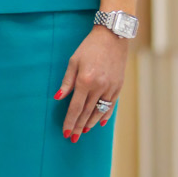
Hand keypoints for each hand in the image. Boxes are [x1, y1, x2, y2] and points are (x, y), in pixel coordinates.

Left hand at [56, 24, 128, 139]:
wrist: (112, 38)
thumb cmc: (89, 48)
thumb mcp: (73, 61)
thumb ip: (67, 81)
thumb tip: (59, 98)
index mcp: (85, 81)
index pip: (75, 107)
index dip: (70, 121)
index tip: (65, 132)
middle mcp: (99, 87)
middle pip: (87, 112)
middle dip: (79, 126)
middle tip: (72, 138)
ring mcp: (111, 88)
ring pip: (100, 111)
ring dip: (91, 123)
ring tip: (83, 132)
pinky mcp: (119, 87)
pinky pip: (111, 105)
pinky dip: (105, 115)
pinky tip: (99, 122)